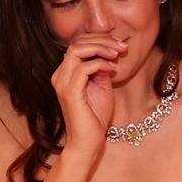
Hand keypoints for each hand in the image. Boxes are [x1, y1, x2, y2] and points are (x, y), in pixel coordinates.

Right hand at [50, 34, 123, 156]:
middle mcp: (60, 75)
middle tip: (121, 46)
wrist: (88, 141)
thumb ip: (102, 70)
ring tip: (117, 54)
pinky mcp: (70, 92)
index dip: (99, 39)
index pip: (77, 44)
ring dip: (101, 49)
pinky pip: (84, 68)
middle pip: (76, 43)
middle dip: (101, 40)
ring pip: (77, 50)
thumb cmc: (95, 117)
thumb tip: (109, 53)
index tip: (119, 44)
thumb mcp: (101, 87)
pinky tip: (113, 69)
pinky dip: (100, 64)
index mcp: (65, 73)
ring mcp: (63, 83)